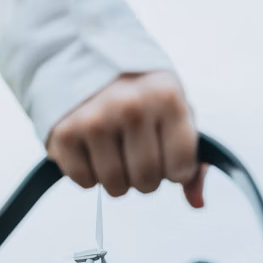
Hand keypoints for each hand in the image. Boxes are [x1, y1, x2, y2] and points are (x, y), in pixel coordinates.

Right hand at [46, 71, 206, 207]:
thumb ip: (193, 160)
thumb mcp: (175, 113)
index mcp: (167, 98)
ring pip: (115, 187)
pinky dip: (90, 176)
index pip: (180, 168)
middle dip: (145, 180)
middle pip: (146, 181)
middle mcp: (131, 107)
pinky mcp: (64, 133)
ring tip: (115, 154)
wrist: (88, 59)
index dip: (175, 172)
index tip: (168, 157)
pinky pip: (84, 182)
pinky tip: (93, 151)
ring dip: (117, 181)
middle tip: (137, 157)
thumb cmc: (141, 95)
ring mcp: (95, 120)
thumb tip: (197, 203)